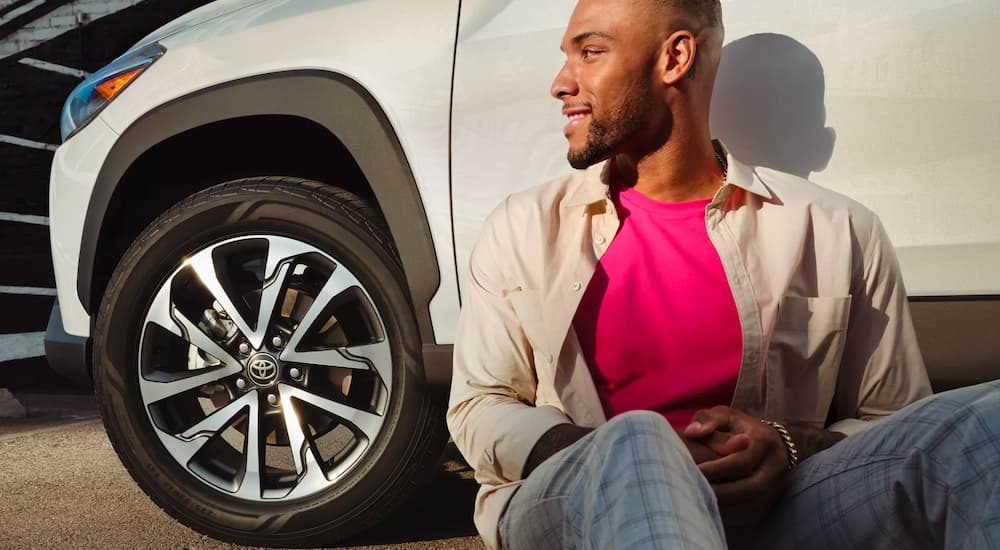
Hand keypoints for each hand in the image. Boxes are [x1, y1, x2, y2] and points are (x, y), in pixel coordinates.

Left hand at [682, 406, 789, 529]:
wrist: (771, 442)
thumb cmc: (739, 428)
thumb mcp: (725, 415)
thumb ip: (707, 420)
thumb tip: (691, 433)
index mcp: (764, 441)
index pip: (742, 461)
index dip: (717, 468)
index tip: (696, 470)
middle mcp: (776, 465)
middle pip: (750, 488)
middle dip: (720, 491)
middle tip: (695, 489)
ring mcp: (777, 486)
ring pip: (752, 505)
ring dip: (725, 506)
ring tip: (700, 500)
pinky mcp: (773, 502)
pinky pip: (753, 516)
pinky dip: (731, 517)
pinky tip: (712, 511)